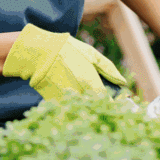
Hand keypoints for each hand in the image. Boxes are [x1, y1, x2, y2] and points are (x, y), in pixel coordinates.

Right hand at [3, 24, 127, 99]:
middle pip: (95, 107)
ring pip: (81, 109)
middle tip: (99, 99)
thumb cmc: (65, 49)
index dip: (113, 102)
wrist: (36, 52)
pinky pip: (67, 107)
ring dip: (85, 106)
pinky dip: (70, 105)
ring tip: (83, 97)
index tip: (115, 101)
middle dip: (98, 105)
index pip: (108, 101)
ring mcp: (66, 100)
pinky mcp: (54, 102)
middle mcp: (80, 95)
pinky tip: (70, 96)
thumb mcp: (90, 53)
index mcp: (91, 83)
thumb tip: (123, 82)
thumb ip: (108, 68)